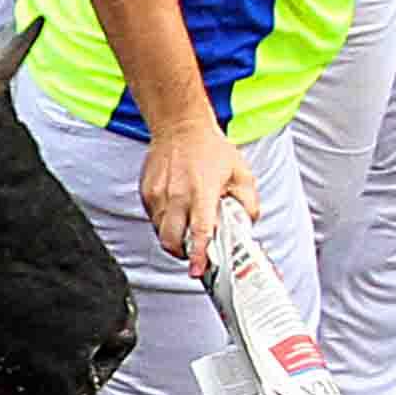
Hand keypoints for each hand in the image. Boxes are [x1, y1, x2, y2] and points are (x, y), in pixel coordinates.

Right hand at [142, 117, 256, 277]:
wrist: (179, 124)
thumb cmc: (210, 148)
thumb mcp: (241, 173)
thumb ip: (248, 204)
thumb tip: (246, 227)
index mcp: (201, 192)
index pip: (199, 232)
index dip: (199, 256)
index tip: (198, 270)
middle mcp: (176, 195)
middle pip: (172, 241)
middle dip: (183, 255)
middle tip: (195, 255)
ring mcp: (157, 193)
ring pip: (161, 232)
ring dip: (175, 238)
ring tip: (188, 227)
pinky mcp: (146, 191)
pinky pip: (154, 218)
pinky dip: (166, 222)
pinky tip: (178, 209)